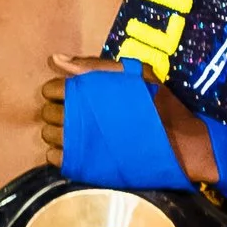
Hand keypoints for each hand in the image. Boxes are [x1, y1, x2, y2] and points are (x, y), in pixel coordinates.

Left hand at [41, 53, 215, 179]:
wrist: (179, 144)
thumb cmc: (159, 105)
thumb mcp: (135, 74)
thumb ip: (94, 66)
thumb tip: (55, 60)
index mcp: (89, 93)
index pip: (52, 89)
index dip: (59, 91)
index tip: (74, 96)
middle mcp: (79, 118)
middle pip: (47, 112)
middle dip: (58, 111)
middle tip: (79, 114)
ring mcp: (80, 145)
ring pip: (48, 136)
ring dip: (58, 132)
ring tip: (79, 132)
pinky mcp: (85, 167)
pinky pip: (54, 159)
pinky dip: (59, 153)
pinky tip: (77, 149)